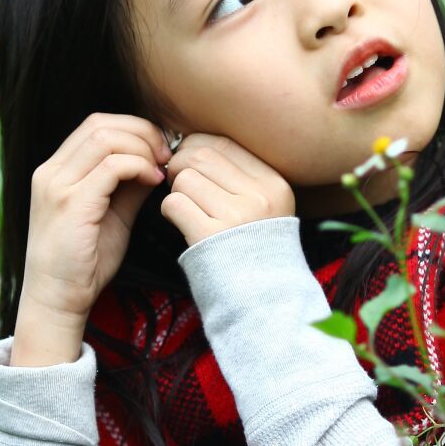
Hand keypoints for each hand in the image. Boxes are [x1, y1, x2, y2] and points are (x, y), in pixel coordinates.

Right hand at [19, 112, 170, 326]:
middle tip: (167, 155)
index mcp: (57, 170)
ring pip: (105, 138)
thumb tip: (156, 163)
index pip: (96, 125)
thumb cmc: (84, 262)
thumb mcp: (112, 215)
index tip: (161, 150)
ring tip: (161, 168)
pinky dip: (138, 166)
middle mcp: (51, 171)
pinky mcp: (70, 204)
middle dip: (142, 132)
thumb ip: (128, 186)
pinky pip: (111, 167)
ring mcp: (57, 186)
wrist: (57, 300)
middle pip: (100, 124)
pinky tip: (153, 181)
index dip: (134, 129)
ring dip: (142, 148)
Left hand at [159, 131, 295, 247]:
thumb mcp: (264, 208)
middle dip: (180, 166)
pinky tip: (181, 223)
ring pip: (185, 179)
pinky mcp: (210, 236)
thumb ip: (238, 176)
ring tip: (187, 210)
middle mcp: (259, 196)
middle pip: (200, 155)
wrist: (263, 302)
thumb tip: (191, 144)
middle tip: (178, 184)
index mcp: (274, 183)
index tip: (188, 163)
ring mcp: (236, 216)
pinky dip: (170, 211)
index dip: (196, 147)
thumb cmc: (254, 251)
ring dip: (176, 192)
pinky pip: (174, 203)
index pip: (223, 143)